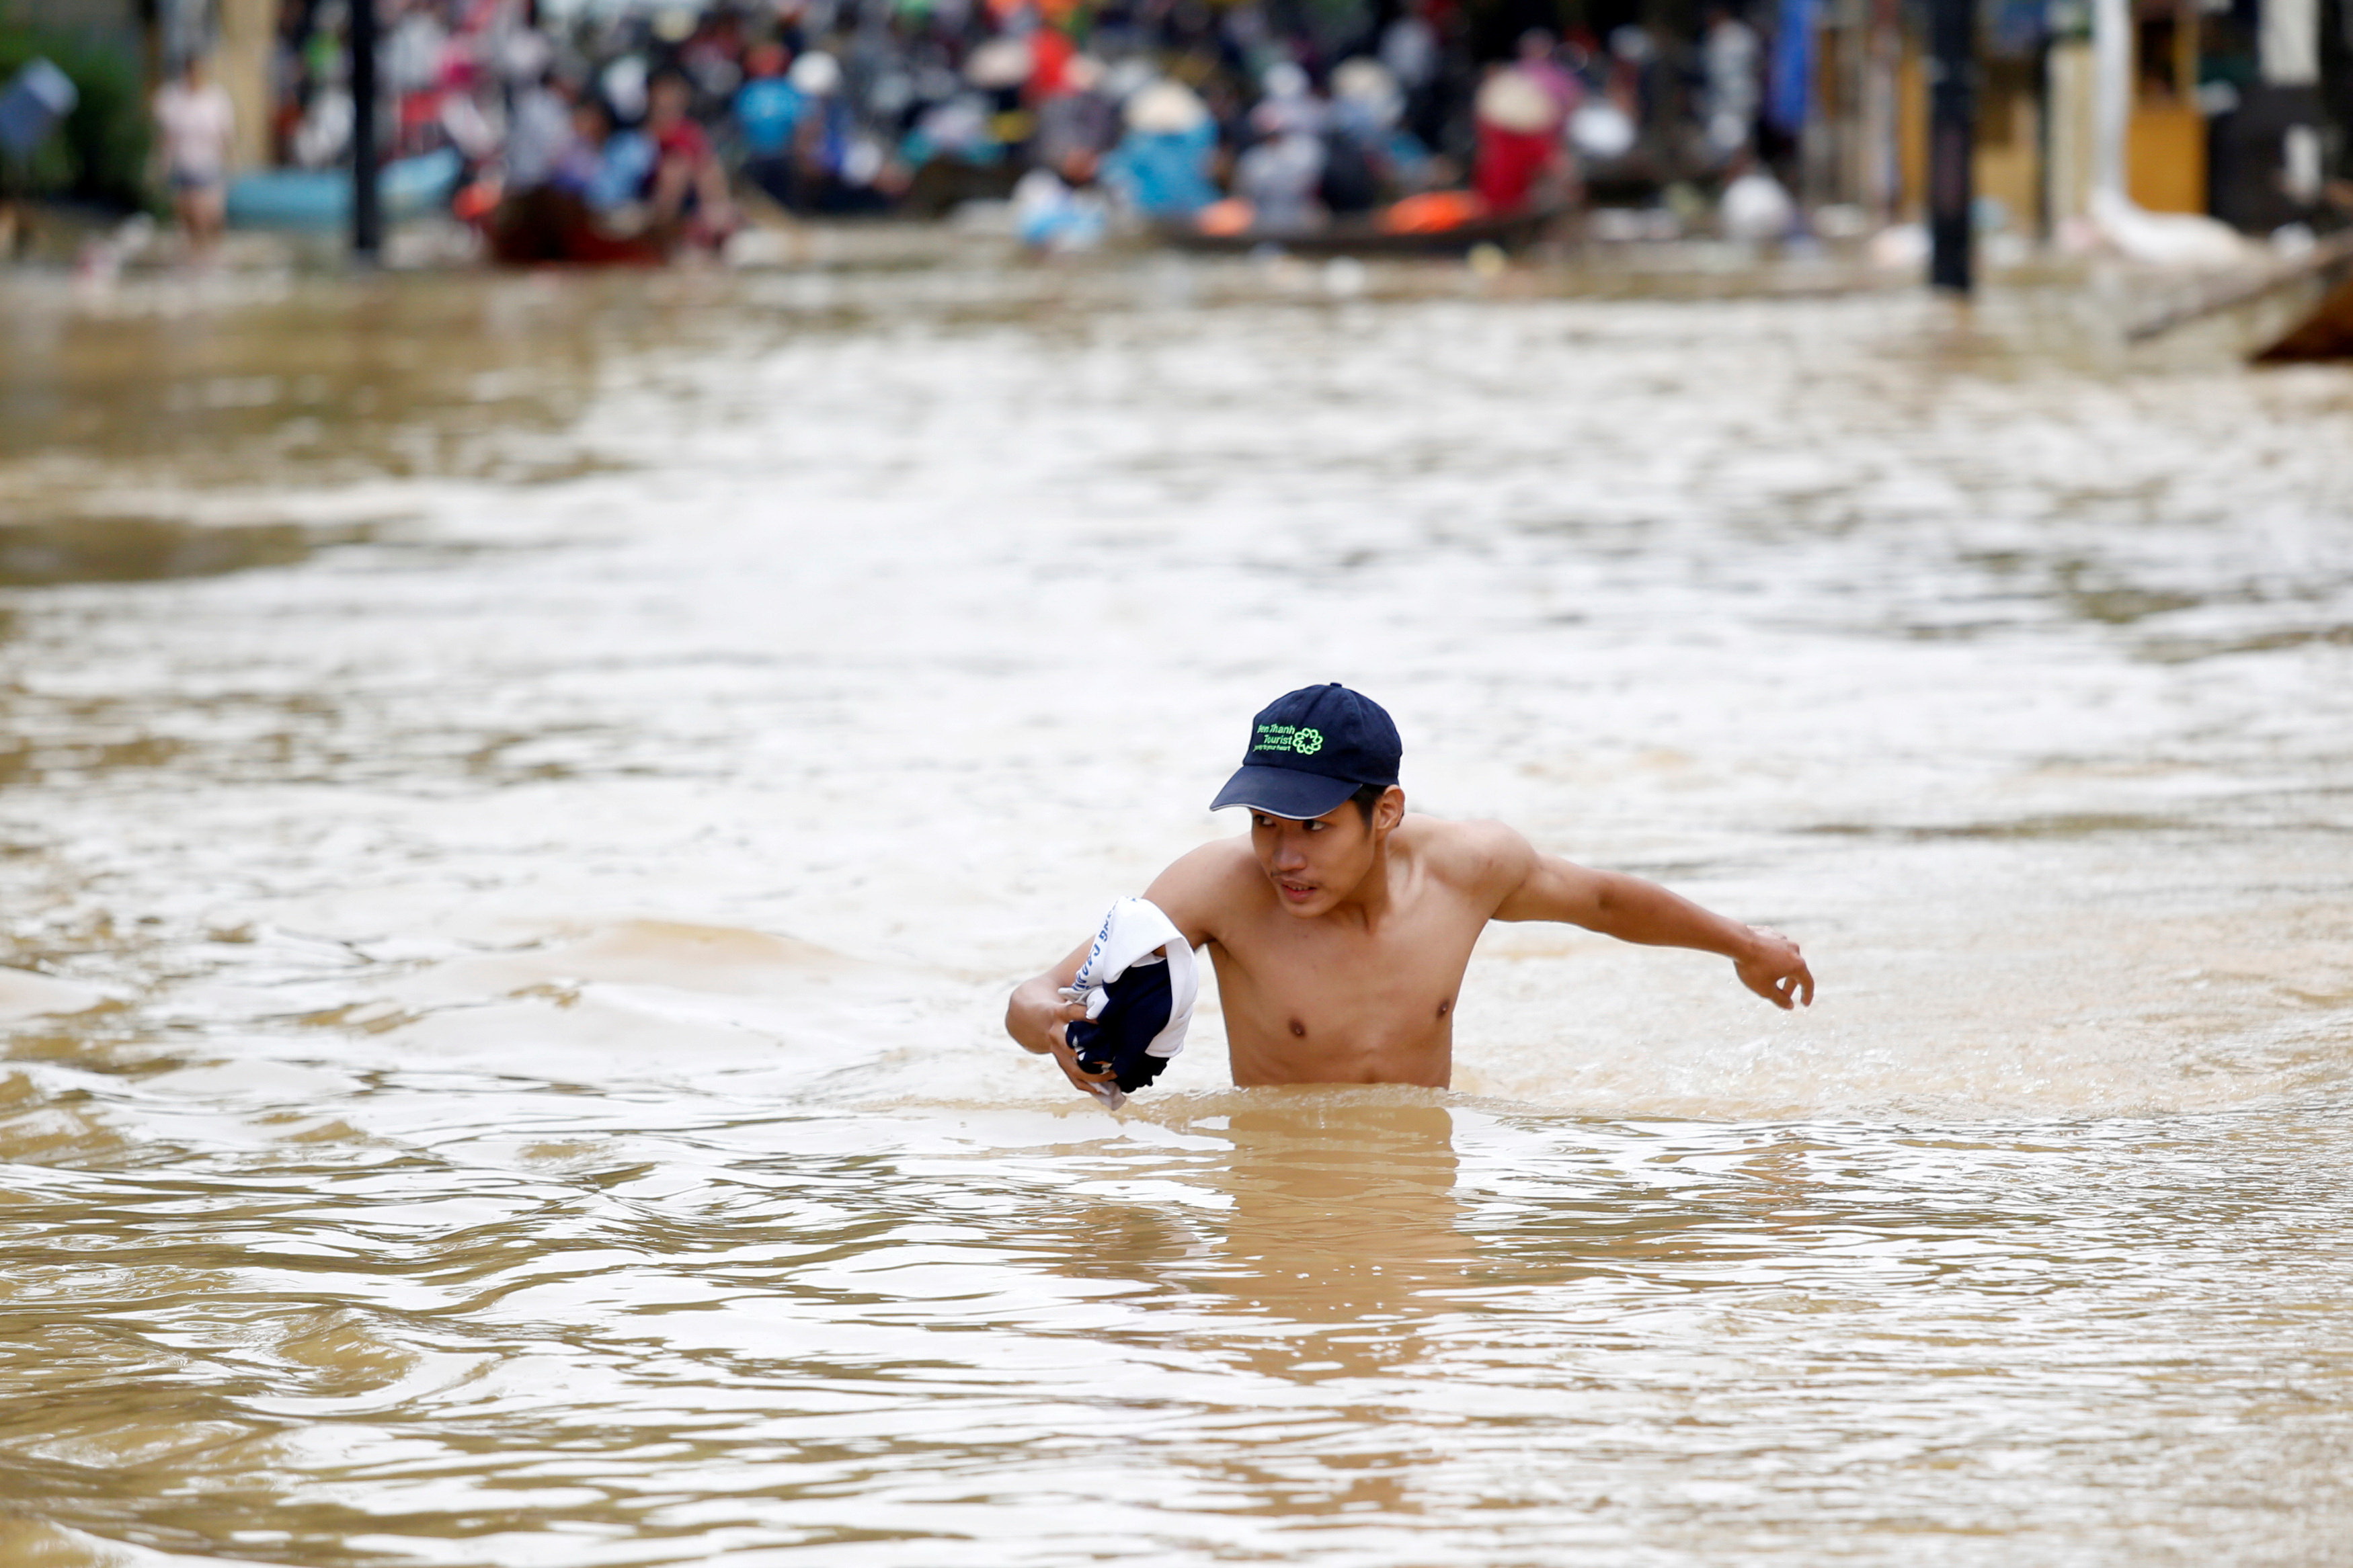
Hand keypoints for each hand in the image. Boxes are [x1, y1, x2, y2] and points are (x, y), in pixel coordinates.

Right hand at [1006, 977, 1118, 1097]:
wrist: (1023, 1012)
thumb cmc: (1050, 996)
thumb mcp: (1060, 985)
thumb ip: (1082, 980)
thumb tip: (1103, 967)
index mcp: (1055, 1013)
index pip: (1071, 1013)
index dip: (1086, 1015)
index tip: (1103, 1016)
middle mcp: (1055, 1034)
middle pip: (1074, 1047)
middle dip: (1094, 1052)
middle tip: (1116, 1053)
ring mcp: (1056, 1050)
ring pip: (1075, 1068)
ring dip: (1096, 1073)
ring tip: (1116, 1073)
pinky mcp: (1059, 1059)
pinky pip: (1072, 1077)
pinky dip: (1088, 1085)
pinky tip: (1104, 1091)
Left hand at [1734, 927, 1813, 1009]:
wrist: (1737, 941)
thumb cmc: (1752, 967)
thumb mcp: (1765, 989)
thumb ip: (1780, 999)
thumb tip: (1790, 1005)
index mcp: (1797, 964)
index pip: (1807, 982)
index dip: (1807, 995)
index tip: (1804, 1004)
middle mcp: (1794, 949)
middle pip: (1796, 970)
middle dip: (1789, 984)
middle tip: (1782, 995)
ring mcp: (1782, 939)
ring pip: (1785, 958)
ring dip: (1781, 970)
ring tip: (1771, 978)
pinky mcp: (1770, 932)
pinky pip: (1774, 948)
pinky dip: (1771, 958)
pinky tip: (1761, 962)